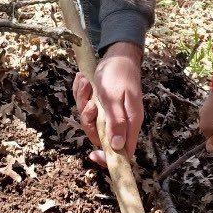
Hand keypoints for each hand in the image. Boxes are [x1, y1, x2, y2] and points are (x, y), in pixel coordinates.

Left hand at [73, 42, 143, 163]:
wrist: (117, 54)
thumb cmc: (118, 74)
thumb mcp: (113, 98)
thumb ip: (116, 122)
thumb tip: (117, 147)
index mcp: (130, 122)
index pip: (124, 152)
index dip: (109, 158)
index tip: (93, 155)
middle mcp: (121, 121)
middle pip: (99, 136)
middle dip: (88, 119)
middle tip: (90, 103)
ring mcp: (110, 113)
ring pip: (90, 120)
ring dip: (83, 102)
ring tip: (86, 84)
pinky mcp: (101, 105)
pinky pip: (86, 107)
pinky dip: (82, 94)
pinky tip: (84, 81)